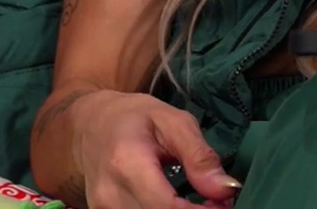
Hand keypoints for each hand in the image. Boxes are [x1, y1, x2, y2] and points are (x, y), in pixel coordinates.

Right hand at [60, 89, 239, 208]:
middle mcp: (109, 194)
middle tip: (218, 202)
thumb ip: (199, 155)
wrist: (89, 124)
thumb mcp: (173, 121)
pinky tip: (179, 207)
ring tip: (201, 203)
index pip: (166, 207)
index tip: (225, 203)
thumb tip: (227, 189)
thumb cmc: (134, 117)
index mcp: (127, 164)